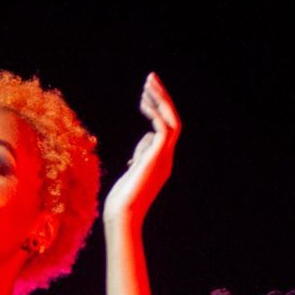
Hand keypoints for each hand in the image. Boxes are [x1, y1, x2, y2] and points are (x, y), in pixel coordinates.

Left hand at [101, 72, 179, 228]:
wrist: (122, 216)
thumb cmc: (121, 200)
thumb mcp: (132, 172)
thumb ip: (140, 156)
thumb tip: (144, 143)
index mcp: (162, 160)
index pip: (166, 128)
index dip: (157, 109)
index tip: (144, 96)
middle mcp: (166, 158)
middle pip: (172, 120)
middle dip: (162, 98)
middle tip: (151, 78)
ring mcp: (164, 159)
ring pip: (171, 121)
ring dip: (160, 100)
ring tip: (148, 84)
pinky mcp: (156, 159)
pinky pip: (163, 130)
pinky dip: (154, 115)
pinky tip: (143, 103)